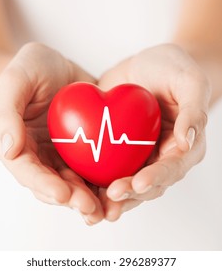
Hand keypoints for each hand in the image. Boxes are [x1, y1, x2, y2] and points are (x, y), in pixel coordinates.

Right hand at [0, 42, 103, 224]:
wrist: (58, 66)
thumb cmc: (33, 69)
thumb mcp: (16, 80)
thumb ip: (6, 113)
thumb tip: (8, 149)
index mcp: (19, 144)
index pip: (27, 171)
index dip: (43, 185)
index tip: (62, 194)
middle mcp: (40, 155)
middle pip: (53, 184)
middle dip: (71, 199)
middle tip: (90, 209)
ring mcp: (62, 154)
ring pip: (74, 183)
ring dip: (89, 198)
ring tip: (106, 209)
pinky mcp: (83, 149)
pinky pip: (93, 168)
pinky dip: (103, 182)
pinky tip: (118, 189)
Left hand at [98, 44, 210, 220]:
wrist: (147, 65)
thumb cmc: (173, 70)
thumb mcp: (189, 82)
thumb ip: (193, 111)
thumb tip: (186, 142)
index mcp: (182, 146)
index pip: (172, 168)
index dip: (156, 178)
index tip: (139, 183)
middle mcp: (160, 156)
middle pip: (147, 183)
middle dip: (129, 194)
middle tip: (111, 198)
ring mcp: (137, 155)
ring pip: (126, 183)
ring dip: (111, 198)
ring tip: (94, 208)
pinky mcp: (116, 149)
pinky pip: (106, 167)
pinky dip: (94, 181)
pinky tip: (80, 189)